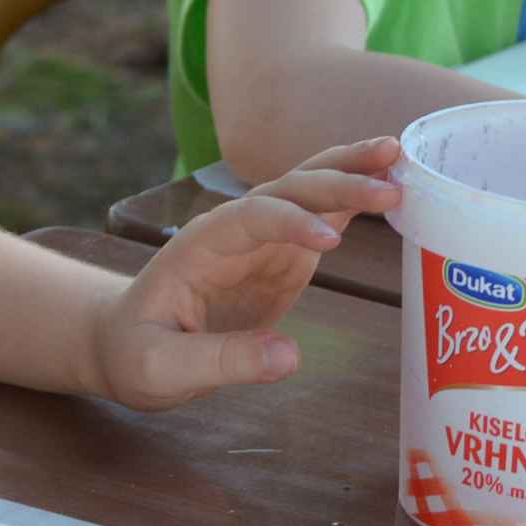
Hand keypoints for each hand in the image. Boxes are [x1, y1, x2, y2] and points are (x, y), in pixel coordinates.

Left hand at [92, 138, 404, 410]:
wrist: (124, 343)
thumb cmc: (135, 354)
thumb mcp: (162, 368)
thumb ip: (222, 361)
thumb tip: (290, 355)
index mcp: (200, 246)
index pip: (249, 219)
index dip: (289, 222)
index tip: (329, 241)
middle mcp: (234, 230)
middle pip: (287, 190)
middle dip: (336, 184)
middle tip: (391, 186)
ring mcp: (261, 239)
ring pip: (308, 191)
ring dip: (351, 173)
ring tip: (401, 157)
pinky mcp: (283, 256)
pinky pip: (322, 217)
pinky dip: (355, 200)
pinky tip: (394, 186)